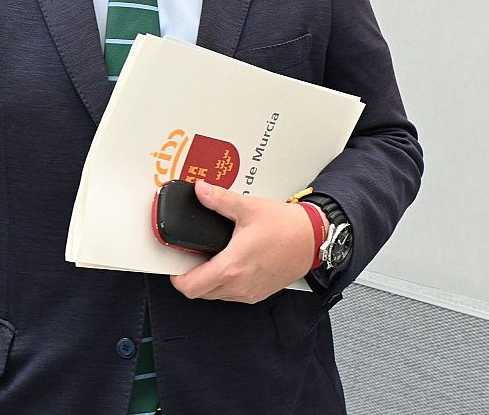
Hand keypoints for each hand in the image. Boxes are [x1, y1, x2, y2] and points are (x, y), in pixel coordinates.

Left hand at [169, 180, 316, 304]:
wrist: (313, 239)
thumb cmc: (286, 227)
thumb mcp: (248, 208)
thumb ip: (219, 200)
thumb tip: (201, 191)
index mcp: (231, 267)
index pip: (190, 287)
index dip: (176, 277)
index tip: (176, 265)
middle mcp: (239, 286)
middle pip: (200, 293)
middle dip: (191, 278)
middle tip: (192, 258)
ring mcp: (249, 293)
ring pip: (215, 296)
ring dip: (208, 282)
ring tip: (211, 259)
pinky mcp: (259, 293)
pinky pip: (232, 295)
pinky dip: (225, 284)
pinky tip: (230, 265)